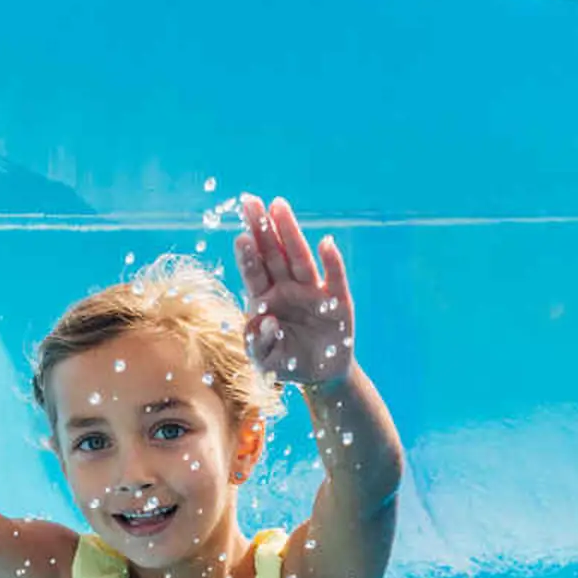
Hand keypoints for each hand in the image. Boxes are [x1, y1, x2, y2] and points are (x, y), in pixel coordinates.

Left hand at [233, 194, 354, 386]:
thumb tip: (264, 320)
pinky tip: (326, 243)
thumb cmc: (286, 362)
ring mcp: (312, 290)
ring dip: (290, 232)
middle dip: (262, 228)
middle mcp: (286, 288)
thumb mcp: (265, 362)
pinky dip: (332, 261)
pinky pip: (335, 278)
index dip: (247, 256)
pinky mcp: (337, 300)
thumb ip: (257, 344)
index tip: (240, 237)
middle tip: (250, 202)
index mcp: (265, 299)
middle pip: (273, 254)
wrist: (320, 375)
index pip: (253, 273)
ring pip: (300, 257)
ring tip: (279, 206)